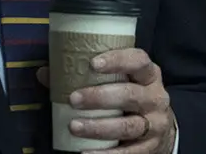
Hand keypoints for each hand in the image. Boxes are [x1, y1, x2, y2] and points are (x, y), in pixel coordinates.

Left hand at [39, 48, 175, 153]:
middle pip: (130, 95)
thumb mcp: (121, 81)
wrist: (161, 128)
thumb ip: (86, 75)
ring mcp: (155, 124)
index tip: (93, 63)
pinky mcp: (150, 147)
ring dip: (99, 127)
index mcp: (149, 74)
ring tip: (74, 126)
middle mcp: (156, 97)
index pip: (138, 61)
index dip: (118, 60)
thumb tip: (45, 73)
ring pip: (128, 126)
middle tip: (74, 99)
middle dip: (100, 97)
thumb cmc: (131, 96)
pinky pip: (128, 153)